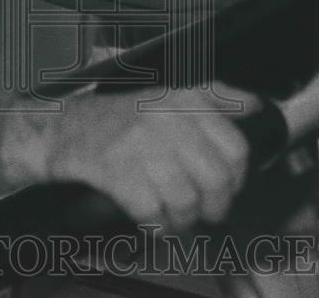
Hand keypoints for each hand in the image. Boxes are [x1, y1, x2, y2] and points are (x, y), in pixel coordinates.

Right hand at [1, 84, 258, 230]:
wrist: (62, 129)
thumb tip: (256, 104)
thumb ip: (217, 95)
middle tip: (205, 209)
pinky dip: (157, 225)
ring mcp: (142, 146)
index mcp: (184, 100)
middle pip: (217, 180)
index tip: (228, 185)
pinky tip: (153, 219)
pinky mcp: (119, 172)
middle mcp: (167, 119)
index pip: (236, 148)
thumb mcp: (169, 93)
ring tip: (176, 216)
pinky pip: (155, 214)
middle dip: (215, 205)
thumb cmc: (117, 116)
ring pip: (188, 201)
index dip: (237, 177)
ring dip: (184, 219)